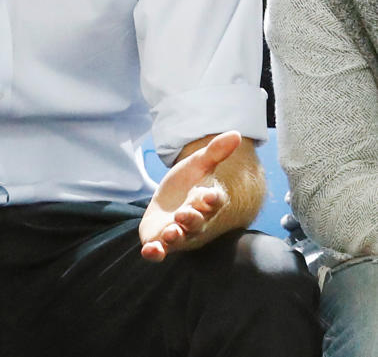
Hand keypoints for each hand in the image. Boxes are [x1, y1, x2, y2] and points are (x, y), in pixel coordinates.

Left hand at [139, 131, 241, 261]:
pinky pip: (159, 252)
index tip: (208, 194)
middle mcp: (196, 222)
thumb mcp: (197, 165)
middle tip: (184, 213)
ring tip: (171, 232)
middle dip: (191, 218)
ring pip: (180, 238)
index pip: (214, 202)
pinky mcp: (159, 242)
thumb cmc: (186, 186)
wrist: (168, 204)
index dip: (211, 199)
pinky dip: (155, 253)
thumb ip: (214, 152)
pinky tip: (150, 251)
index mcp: (206, 203)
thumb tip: (236, 133)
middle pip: (197, 222)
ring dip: (176, 236)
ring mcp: (178, 234)